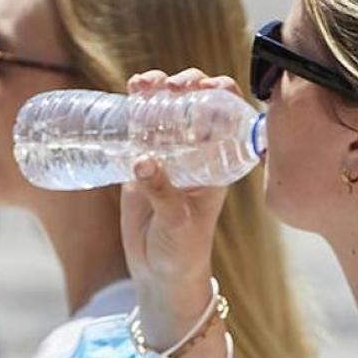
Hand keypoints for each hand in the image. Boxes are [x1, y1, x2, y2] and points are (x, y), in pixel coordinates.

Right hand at [121, 68, 243, 345]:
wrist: (159, 273)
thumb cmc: (184, 250)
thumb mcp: (178, 222)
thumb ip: (163, 192)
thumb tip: (142, 160)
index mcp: (218, 162)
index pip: (227, 117)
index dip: (222, 93)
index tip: (207, 85)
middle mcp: (195, 152)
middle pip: (195, 104)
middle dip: (186, 85)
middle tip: (170, 87)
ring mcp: (167, 154)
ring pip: (165, 109)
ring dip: (157, 89)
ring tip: (143, 84)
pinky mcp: (139, 161)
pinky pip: (138, 126)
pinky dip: (134, 106)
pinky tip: (129, 92)